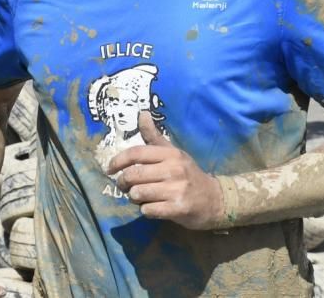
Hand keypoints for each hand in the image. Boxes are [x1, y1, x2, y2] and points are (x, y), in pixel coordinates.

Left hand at [107, 112, 223, 230]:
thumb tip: (142, 113)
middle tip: (125, 186)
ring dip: (134, 198)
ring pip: (138, 194)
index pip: (137, 153)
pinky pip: (148, 210)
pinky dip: (145, 210)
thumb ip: (154, 136)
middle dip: (123, 183)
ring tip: (141, 197)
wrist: (215, 199)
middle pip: (133, 175)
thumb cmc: (189, 174)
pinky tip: (153, 207)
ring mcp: (177, 189)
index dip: (118, 160)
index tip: (109, 169)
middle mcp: (174, 169)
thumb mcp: (174, 153)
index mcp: (170, 154)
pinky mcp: (178, 209)